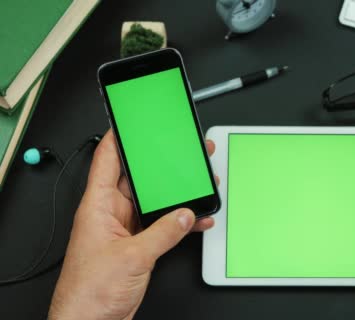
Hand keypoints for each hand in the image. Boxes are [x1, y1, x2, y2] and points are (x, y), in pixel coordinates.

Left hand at [49, 130, 216, 319]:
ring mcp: (124, 229)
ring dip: (175, 194)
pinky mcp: (137, 245)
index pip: (108, 159)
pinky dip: (180, 222)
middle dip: (161, 164)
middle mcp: (110, 214)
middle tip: (183, 150)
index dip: (120, 136)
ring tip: (199, 180)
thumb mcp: (132, 257)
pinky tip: (197, 218)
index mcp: (98, 206)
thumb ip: (163, 233)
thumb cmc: (89, 292)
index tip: (136, 120)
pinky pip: (162, 225)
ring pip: (154, 201)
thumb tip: (185, 215)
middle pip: (138, 178)